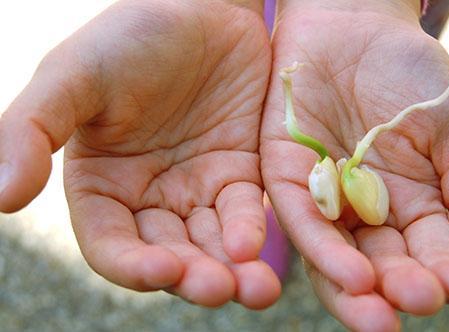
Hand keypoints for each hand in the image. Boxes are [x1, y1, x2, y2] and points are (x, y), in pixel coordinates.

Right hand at [0, 0, 279, 308]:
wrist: (202, 7)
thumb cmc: (132, 35)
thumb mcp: (72, 76)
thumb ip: (32, 131)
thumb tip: (3, 197)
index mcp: (103, 185)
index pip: (112, 244)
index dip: (133, 266)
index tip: (160, 271)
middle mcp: (150, 196)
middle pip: (169, 254)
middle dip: (194, 276)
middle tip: (220, 288)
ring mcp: (197, 188)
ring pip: (212, 244)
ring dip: (233, 270)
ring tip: (257, 289)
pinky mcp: (238, 174)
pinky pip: (245, 212)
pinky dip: (252, 230)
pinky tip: (257, 244)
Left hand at [261, 0, 448, 328]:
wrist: (355, 28)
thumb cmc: (409, 75)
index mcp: (407, 206)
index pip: (423, 252)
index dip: (440, 270)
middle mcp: (361, 212)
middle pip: (377, 264)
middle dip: (395, 288)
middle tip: (414, 305)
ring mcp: (322, 197)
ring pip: (336, 253)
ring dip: (355, 285)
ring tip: (376, 312)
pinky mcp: (285, 177)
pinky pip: (301, 217)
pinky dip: (322, 246)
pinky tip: (349, 273)